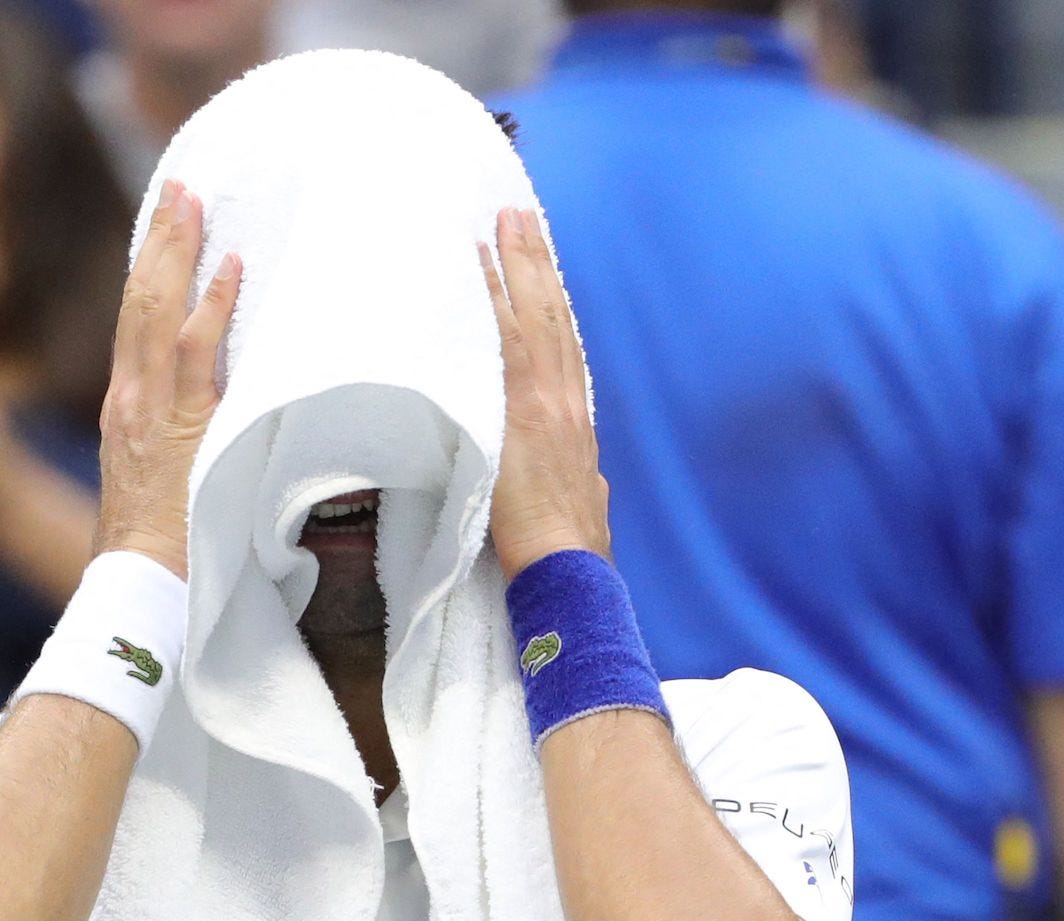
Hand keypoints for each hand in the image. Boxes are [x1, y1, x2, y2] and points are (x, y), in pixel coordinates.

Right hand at [94, 179, 240, 579]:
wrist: (134, 590)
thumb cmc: (155, 554)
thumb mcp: (159, 487)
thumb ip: (180, 449)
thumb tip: (214, 429)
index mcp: (124, 411)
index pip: (135, 327)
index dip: (149, 275)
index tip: (166, 233)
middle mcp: (129, 401)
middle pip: (140, 303)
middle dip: (159, 242)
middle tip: (180, 190)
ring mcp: (151, 411)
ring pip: (160, 313)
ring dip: (180, 252)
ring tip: (196, 203)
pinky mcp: (179, 428)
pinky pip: (198, 354)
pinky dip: (213, 306)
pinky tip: (231, 267)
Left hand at [479, 207, 609, 579]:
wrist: (567, 563)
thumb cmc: (569, 546)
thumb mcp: (585, 500)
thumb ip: (580, 475)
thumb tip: (582, 475)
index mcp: (578, 420)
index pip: (566, 346)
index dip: (554, 302)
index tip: (543, 267)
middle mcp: (565, 399)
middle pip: (554, 314)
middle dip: (537, 262)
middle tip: (520, 214)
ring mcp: (543, 397)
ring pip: (533, 313)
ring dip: (517, 261)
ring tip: (502, 219)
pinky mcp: (518, 405)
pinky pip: (504, 335)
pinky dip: (494, 295)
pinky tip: (478, 263)